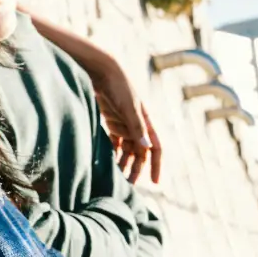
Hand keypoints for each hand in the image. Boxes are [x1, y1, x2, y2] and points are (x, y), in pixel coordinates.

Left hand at [85, 56, 161, 184]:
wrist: (101, 72)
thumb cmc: (118, 87)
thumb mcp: (128, 107)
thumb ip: (136, 127)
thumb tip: (146, 148)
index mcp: (147, 122)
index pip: (156, 148)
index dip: (156, 165)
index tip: (156, 182)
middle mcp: (137, 125)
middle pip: (139, 152)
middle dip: (136, 168)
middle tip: (128, 185)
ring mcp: (124, 124)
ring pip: (126, 149)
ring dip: (123, 163)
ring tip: (116, 178)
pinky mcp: (111, 121)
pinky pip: (115, 142)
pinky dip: (112, 153)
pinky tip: (107, 163)